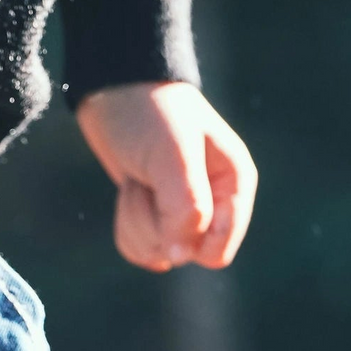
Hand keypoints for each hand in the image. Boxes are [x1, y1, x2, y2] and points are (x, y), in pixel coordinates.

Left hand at [76, 81, 256, 271]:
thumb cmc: (152, 117)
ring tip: (138, 180)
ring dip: (136, 220)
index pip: (217, 250)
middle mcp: (214, 204)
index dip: (186, 238)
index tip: (168, 202)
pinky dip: (126, 225)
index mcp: (233, 185)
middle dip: (154, 223)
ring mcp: (184, 214)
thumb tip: (182, 255)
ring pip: (158, 254)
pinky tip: (130, 192)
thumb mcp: (172, 155)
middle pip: (183, 254)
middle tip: (149, 181)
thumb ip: (184, 206)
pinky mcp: (157, 219)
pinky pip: (139, 250)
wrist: (117, 94)